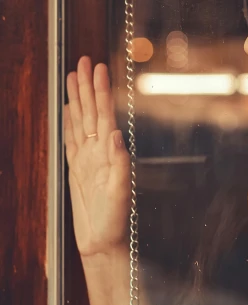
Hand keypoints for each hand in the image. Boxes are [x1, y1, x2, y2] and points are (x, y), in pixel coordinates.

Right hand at [64, 56, 130, 258]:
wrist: (103, 243)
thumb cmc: (115, 221)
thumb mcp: (120, 193)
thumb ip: (120, 164)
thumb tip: (116, 135)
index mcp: (109, 153)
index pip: (104, 114)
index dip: (101, 91)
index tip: (98, 68)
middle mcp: (98, 151)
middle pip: (91, 111)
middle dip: (87, 86)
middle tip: (83, 61)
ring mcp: (88, 158)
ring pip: (81, 121)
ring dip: (78, 98)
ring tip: (73, 77)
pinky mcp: (78, 169)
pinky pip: (72, 140)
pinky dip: (69, 123)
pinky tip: (69, 109)